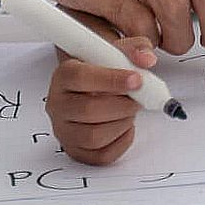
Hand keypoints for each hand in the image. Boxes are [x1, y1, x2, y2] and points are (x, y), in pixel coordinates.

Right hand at [46, 46, 157, 164]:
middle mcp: (57, 104)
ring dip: (122, 123)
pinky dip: (121, 141)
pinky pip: (102, 155)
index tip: (136, 79)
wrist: (95, 91)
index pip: (80, 77)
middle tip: (138, 99)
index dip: (111, 79)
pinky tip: (124, 126)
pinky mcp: (76, 151)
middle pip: (88, 110)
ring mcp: (64, 130)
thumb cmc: (104, 73)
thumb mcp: (117, 53)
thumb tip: (146, 59)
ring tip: (130, 111)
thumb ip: (134, 49)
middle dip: (122, 105)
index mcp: (63, 76)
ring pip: (94, 136)